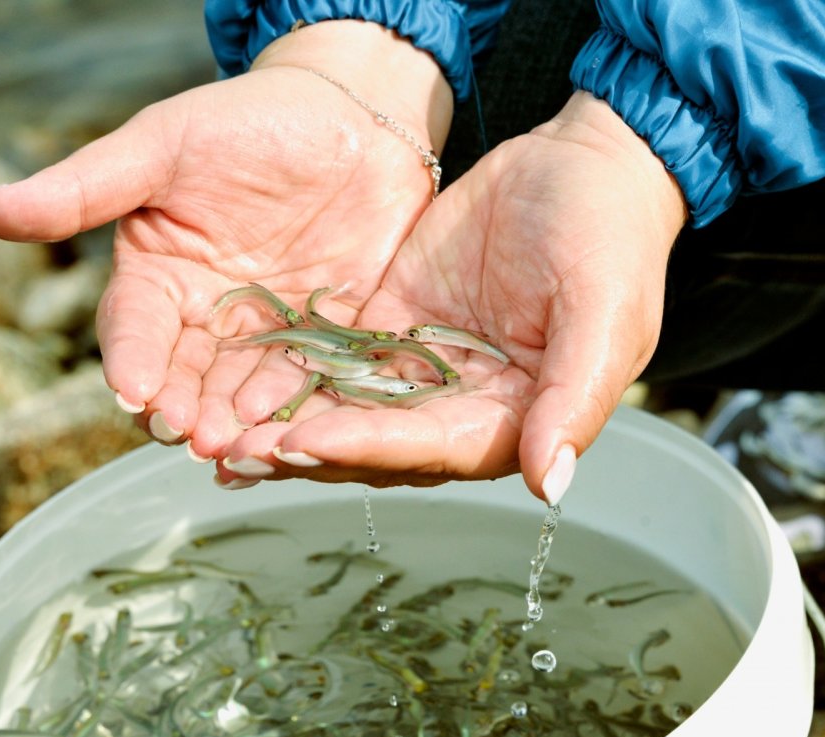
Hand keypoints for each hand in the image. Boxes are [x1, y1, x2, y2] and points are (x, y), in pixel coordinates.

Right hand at [0, 21, 451, 456]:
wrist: (349, 115)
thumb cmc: (245, 121)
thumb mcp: (162, 146)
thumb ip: (84, 188)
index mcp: (159, 276)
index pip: (136, 328)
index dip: (134, 360)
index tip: (133, 391)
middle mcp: (209, 315)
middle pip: (189, 375)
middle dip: (187, 409)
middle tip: (191, 437)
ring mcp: (270, 329)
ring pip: (245, 388)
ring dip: (240, 422)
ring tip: (240, 447)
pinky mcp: (329, 333)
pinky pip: (314, 376)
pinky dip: (303, 403)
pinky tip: (299, 427)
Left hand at [216, 92, 686, 502]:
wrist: (582, 164)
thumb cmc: (608, 236)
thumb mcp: (605, 311)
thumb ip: (574, 397)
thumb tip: (548, 485)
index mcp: (514, 418)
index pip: (432, 449)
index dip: (368, 448)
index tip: (304, 440)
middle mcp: (461, 407)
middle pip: (377, 444)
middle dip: (308, 450)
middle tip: (235, 451)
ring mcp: (421, 368)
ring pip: (344, 408)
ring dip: (286, 423)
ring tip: (216, 433)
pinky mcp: (391, 327)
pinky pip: (334, 356)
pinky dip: (288, 371)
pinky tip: (235, 380)